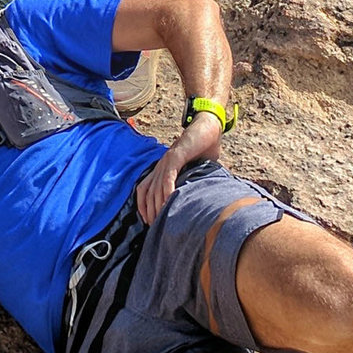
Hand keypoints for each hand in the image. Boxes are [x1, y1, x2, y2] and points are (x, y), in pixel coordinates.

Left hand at [135, 108, 225, 222]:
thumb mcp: (197, 170)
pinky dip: (167, 190)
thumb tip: (202, 200)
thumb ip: (194, 182)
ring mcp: (166, 160)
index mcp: (162, 169)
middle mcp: (160, 165)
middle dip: (148, 211)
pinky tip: (170, 201)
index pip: (144, 190)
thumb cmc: (204, 147)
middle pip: (146, 192)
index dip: (144, 207)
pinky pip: (168, 176)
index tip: (150, 222)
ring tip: (161, 220)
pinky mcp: (176, 155)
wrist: (208, 125)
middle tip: (154, 228)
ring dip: (157, 205)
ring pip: (155, 187)